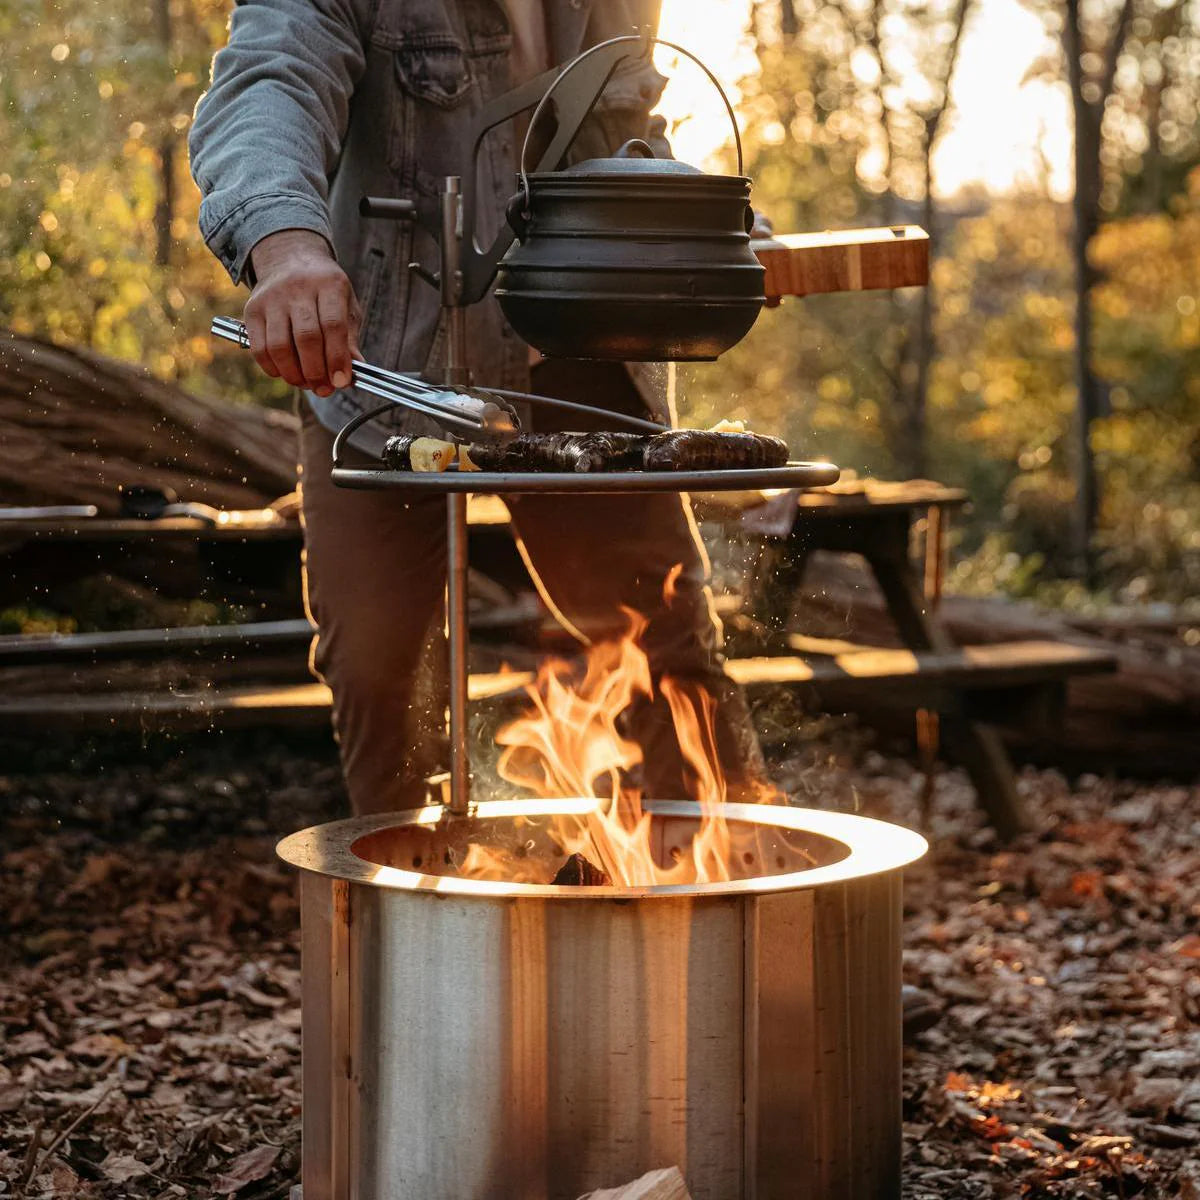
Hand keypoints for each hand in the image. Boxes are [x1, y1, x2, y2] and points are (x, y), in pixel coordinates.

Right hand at [244, 229, 360, 396]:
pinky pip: (259, 348)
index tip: (341, 382)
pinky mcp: (252, 310)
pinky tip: (285, 373)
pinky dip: (272, 368)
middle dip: (316, 371)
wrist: (290, 259)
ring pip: (280, 346)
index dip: (337, 358)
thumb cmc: (325, 291)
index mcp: (329, 284)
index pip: (333, 325)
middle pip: (306, 338)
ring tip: (306, 384)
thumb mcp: (346, 306)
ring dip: (294, 374)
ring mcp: (272, 298)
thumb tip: (352, 372)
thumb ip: (350, 338)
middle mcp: (298, 288)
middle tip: (324, 389)